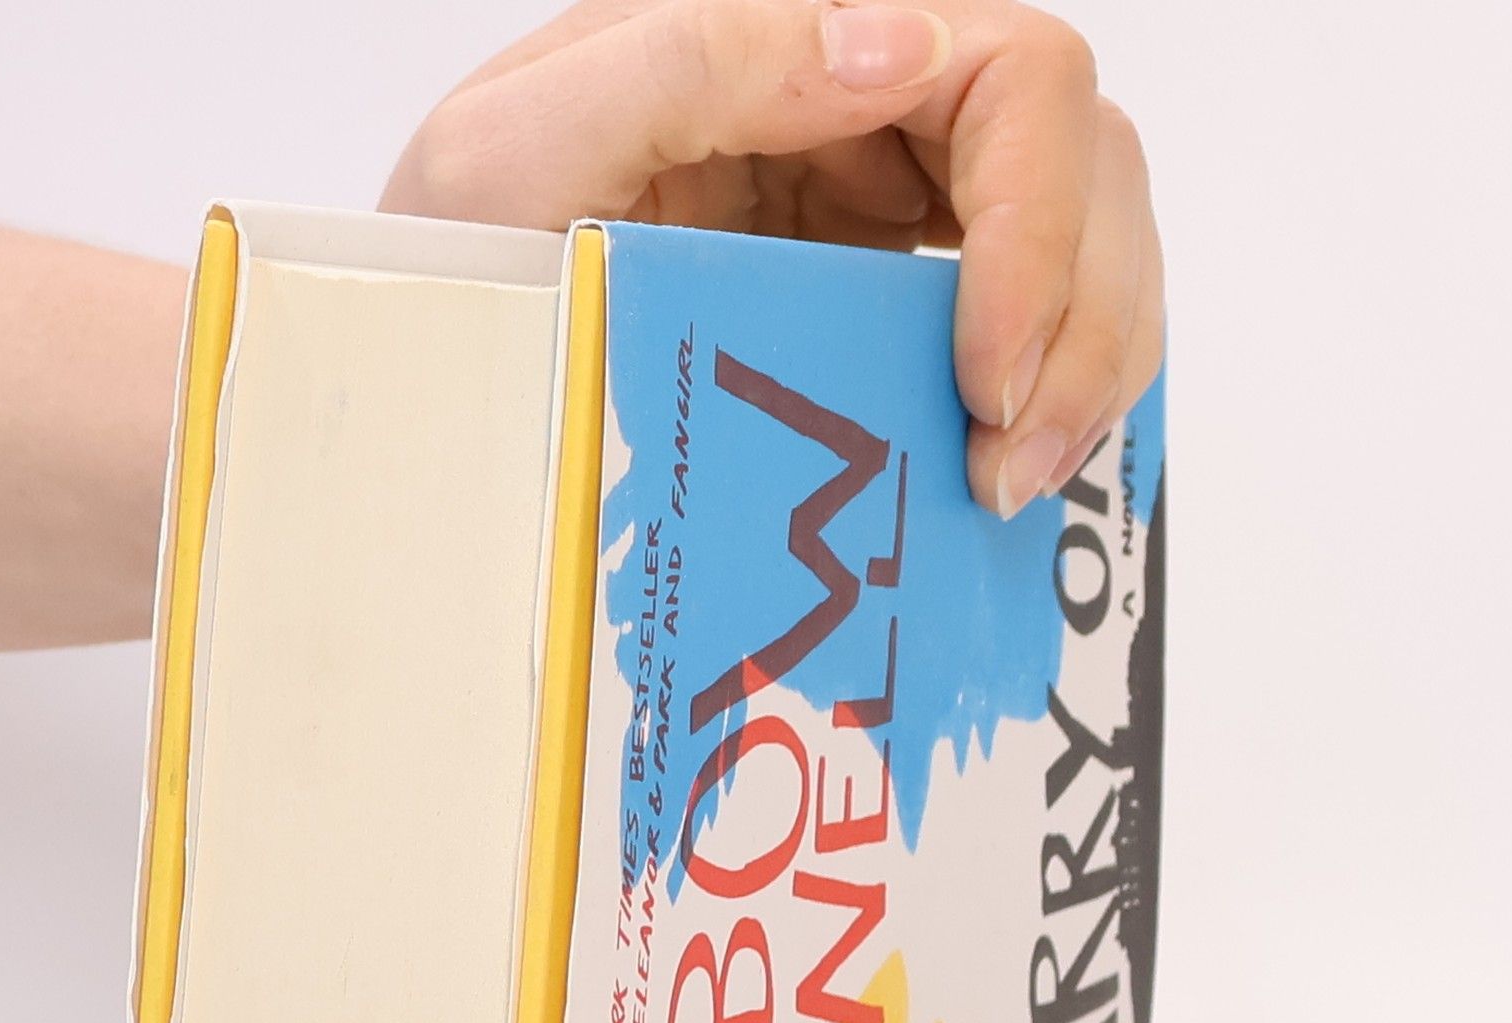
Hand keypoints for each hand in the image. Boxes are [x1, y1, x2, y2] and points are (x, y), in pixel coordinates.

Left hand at [383, 0, 1161, 517]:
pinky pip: (1011, 330)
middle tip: (1016, 470)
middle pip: (1079, 166)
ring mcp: (877, 207)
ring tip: (1009, 489)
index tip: (988, 374)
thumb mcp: (518, 143)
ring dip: (1080, 370)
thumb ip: (693, 62)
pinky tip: (998, 475)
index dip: (1042, 224)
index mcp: (796, 41)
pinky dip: (1035, 401)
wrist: (427, 357)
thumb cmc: (448, 242)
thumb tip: (898, 48)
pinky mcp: (875, 301)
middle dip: (1084, 321)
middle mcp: (862, 110)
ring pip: (1075, 249)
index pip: (1014, 78)